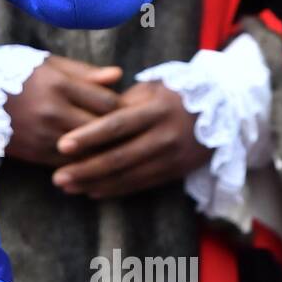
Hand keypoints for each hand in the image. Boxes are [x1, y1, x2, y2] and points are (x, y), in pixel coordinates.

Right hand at [4, 55, 123, 166]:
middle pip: (103, 129)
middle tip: (136, 133)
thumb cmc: (14, 74)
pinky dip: (84, 165)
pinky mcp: (34, 153)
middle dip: (122, 132)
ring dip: (106, 152)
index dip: (125, 107)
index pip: (107, 101)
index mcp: (59, 85)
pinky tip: (95, 163)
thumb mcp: (48, 64)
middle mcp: (53, 112)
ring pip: (89, 151)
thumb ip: (84, 72)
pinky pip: (69, 164)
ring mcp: (43, 135)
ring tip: (121, 150)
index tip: (133, 110)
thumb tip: (118, 75)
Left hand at [51, 80, 212, 197]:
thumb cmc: (173, 95)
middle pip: (119, 156)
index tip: (61, 145)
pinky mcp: (176, 171)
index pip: (116, 124)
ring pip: (128, 175)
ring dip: (95, 184)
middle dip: (85, 169)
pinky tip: (92, 191)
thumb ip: (120, 103)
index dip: (88, 136)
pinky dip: (115, 189)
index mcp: (155, 108)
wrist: (224, 109)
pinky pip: (141, 184)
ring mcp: (172, 156)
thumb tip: (86, 118)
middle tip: (57, 178)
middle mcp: (165, 134)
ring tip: (68, 187)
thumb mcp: (150, 89)